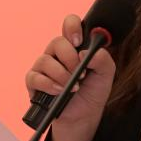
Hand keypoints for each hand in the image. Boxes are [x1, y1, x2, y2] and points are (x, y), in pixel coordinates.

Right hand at [25, 14, 116, 132]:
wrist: (84, 115)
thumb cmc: (93, 91)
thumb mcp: (106, 74)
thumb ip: (102, 59)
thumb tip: (84, 53)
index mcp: (74, 46)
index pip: (69, 25)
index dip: (72, 27)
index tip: (78, 41)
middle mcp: (57, 53)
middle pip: (57, 42)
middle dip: (70, 58)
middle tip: (80, 73)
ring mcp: (44, 67)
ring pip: (45, 60)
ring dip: (61, 74)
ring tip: (73, 87)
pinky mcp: (34, 82)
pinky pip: (34, 77)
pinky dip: (48, 84)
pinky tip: (59, 91)